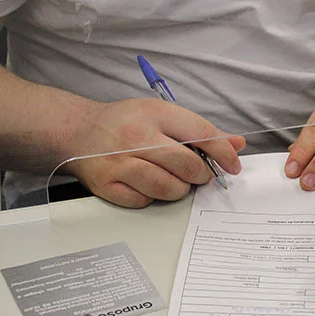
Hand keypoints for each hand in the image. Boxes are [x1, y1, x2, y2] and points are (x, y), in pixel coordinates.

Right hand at [63, 98, 245, 207]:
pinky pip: (144, 201)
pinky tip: (148, 185)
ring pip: (168, 188)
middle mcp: (136, 137)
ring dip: (179, 189)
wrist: (77, 130)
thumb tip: (236, 144)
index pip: (202, 134)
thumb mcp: (163, 114)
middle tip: (199, 174)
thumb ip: (201, 131)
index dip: (223, 153)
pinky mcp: (106, 184)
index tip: (232, 166)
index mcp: (155, 114)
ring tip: (175, 180)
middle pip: (187, 165)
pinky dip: (152, 198)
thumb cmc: (125, 123)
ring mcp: (119, 162)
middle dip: (201, 175)